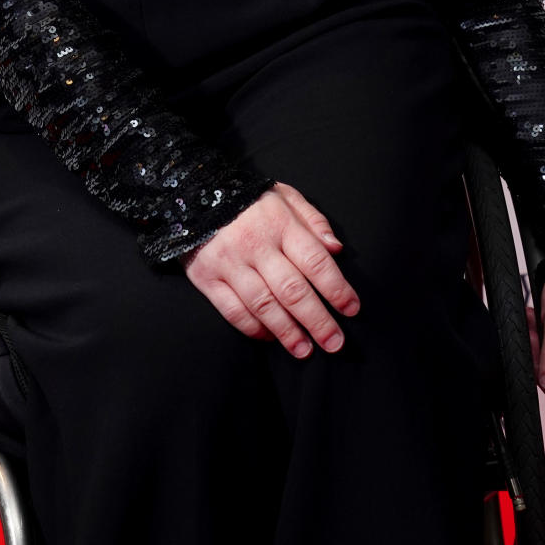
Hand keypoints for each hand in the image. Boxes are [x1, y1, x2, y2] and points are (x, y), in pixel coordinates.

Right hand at [182, 181, 359, 357]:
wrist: (193, 193)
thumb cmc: (248, 199)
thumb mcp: (284, 196)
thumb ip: (313, 220)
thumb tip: (336, 248)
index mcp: (279, 223)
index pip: (314, 260)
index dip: (336, 287)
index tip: (352, 308)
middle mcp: (255, 244)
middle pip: (292, 290)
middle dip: (317, 320)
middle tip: (335, 343)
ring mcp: (229, 263)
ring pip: (264, 305)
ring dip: (287, 332)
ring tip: (305, 350)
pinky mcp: (207, 278)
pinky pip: (233, 310)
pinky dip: (253, 328)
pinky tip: (269, 337)